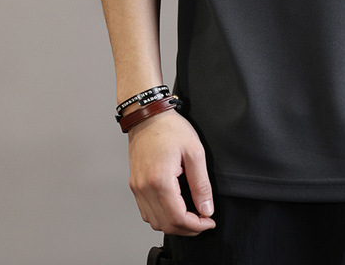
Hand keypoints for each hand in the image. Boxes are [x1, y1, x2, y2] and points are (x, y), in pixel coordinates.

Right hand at [127, 110, 215, 235]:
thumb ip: (201, 183)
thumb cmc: (171, 129)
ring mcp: (137, 188)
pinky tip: (175, 208)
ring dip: (174, 224)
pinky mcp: (135, 185)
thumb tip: (206, 208)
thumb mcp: (195, 152)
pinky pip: (146, 212)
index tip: (209, 222)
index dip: (196, 226)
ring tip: (191, 216)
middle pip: (165, 225)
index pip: (178, 218)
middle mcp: (144, 188)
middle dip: (187, 229)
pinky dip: (162, 216)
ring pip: (154, 222)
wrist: (148, 116)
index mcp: (160, 181)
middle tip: (203, 222)